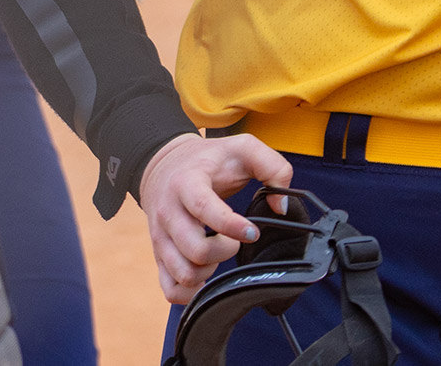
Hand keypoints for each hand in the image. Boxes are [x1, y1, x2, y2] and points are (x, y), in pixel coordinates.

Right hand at [137, 133, 292, 304]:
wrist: (164, 165)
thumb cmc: (208, 159)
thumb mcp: (243, 148)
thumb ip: (273, 167)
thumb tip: (281, 207)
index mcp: (187, 183)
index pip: (204, 209)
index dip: (231, 226)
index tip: (253, 232)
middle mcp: (168, 212)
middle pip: (195, 250)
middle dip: (225, 252)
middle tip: (235, 240)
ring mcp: (160, 238)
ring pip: (184, 274)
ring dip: (209, 271)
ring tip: (219, 252)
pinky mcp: (159, 256)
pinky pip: (171, 290)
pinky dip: (192, 292)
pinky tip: (207, 273)